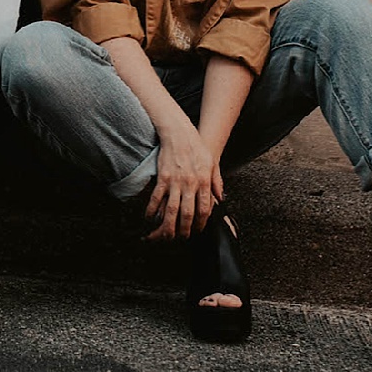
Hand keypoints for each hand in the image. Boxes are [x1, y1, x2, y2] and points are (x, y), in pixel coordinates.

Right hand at [145, 120, 224, 240]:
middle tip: (182, 238)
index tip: (197, 230)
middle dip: (185, 230)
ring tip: (167, 235)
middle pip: (187, 214)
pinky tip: (150, 218)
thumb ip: (217, 182)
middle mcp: (190, 184)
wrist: (180, 133)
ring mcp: (175, 181)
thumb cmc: (197, 147)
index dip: (201, 224)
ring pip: (171, 210)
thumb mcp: (212, 163)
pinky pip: (156, 198)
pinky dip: (152, 210)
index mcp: (204, 182)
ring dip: (168, 226)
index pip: (204, 209)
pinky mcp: (162, 177)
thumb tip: (221, 198)